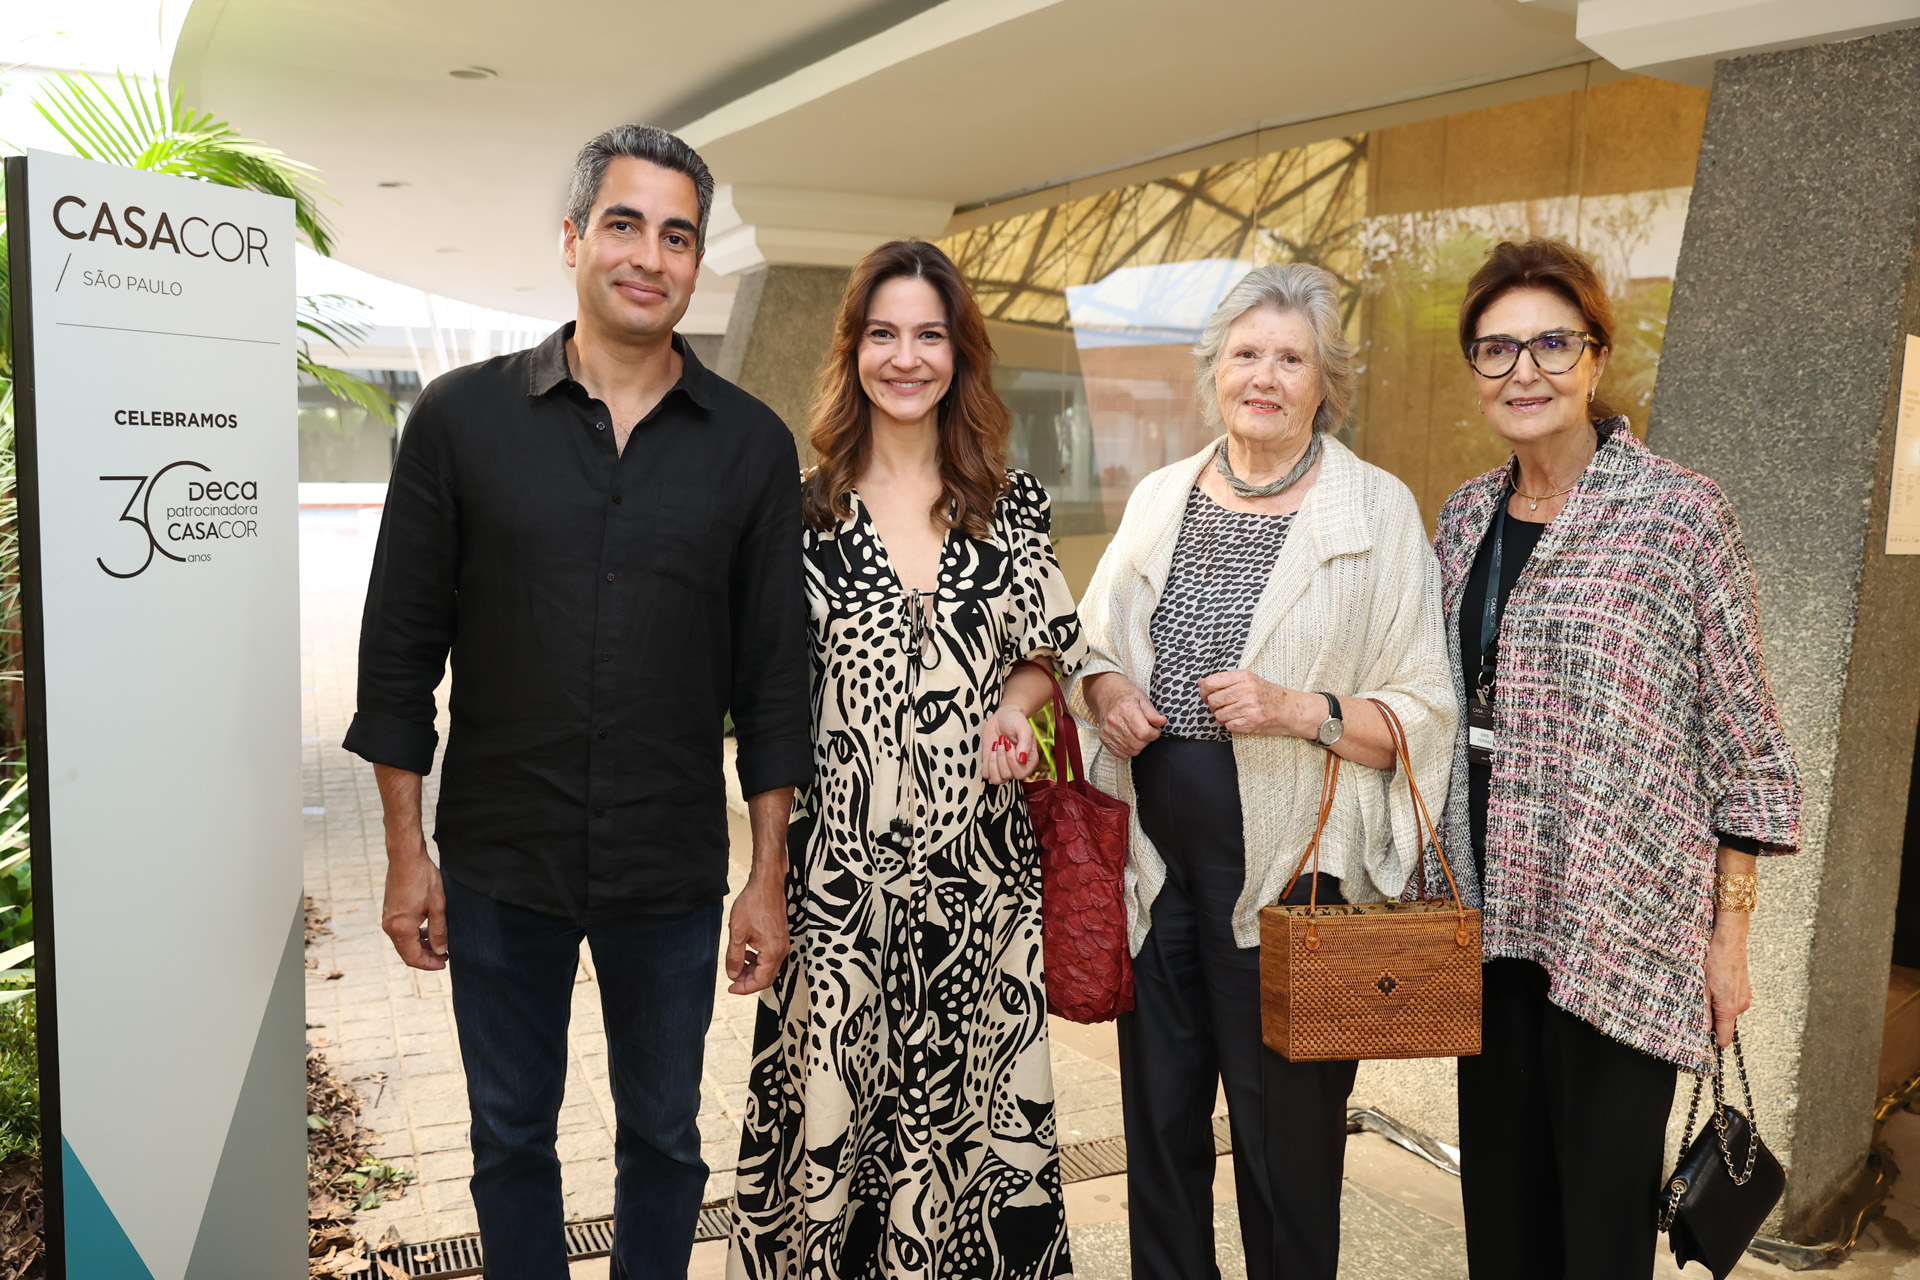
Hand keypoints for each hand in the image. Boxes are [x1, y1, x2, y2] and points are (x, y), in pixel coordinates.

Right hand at [382, 848, 447, 970]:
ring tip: (440, 945)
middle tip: (445, 956)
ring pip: (404, 943)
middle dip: (426, 957)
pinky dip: (414, 936)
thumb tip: (441, 951)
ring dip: (421, 947)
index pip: (413, 957)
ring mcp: (388, 919)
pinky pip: (401, 932)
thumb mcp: (438, 906)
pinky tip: (429, 932)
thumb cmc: (423, 878)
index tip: (444, 963)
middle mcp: (390, 926)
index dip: (429, 964)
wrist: (406, 858)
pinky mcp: (390, 912)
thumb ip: (439, 931)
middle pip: (407, 953)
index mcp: (401, 928)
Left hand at [727, 867, 790, 994]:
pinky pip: (771, 956)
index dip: (745, 988)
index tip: (731, 988)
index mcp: (772, 952)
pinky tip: (747, 952)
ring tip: (737, 965)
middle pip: (767, 977)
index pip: (761, 981)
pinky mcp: (780, 937)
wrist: (767, 884)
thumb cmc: (754, 904)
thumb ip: (735, 956)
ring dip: (753, 970)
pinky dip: (758, 960)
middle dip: (749, 981)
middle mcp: (782, 950)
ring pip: (769, 967)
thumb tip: (733, 974)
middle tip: (732, 979)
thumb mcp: (737, 932)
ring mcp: (783, 943)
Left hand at [983, 704, 1040, 784]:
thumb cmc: (1016, 722)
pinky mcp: (991, 765)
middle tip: (1002, 741)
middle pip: (1007, 776)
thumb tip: (1021, 760)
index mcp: (1029, 761)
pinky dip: (986, 763)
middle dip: (1001, 757)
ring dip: (993, 762)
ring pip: (996, 780)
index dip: (1012, 761)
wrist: (1004, 717)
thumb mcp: (1024, 728)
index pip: (1021, 774)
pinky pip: (986, 775)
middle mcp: (1017, 768)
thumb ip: (1025, 743)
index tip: (1009, 745)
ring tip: (996, 747)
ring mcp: (1004, 768)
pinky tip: (991, 750)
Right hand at [1086, 674, 1165, 759]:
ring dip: (1139, 745)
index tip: (1155, 730)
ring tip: (1137, 733)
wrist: (1106, 695)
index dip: (1154, 734)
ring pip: (1131, 751)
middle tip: (1146, 731)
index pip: (1144, 732)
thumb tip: (1162, 722)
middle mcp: (1115, 721)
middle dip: (1147, 740)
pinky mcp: (1104, 738)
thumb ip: (1152, 713)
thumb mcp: (1142, 699)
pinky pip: (1121, 754)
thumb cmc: (1125, 695)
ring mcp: (1108, 731)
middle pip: (1138, 744)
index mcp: (1126, 709)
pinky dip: (1128, 749)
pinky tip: (1129, 738)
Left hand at [1198, 670, 1296, 735]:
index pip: (1211, 682)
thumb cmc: (1268, 695)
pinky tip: (1241, 720)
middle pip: (1213, 700)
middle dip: (1214, 706)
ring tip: (1235, 714)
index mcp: (1243, 676)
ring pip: (1219, 715)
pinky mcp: (1252, 721)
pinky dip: (1232, 726)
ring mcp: (1249, 706)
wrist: (1291, 709)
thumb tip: (1201, 682)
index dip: (1204, 691)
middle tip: (1224, 706)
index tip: (1207, 695)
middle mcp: (1246, 689)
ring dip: (1223, 717)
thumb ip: (1225, 681)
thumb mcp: (1248, 680)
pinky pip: (1229, 726)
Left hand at [1704, 915, 1751, 1047]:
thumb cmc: (1714, 958)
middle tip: (1698, 1001)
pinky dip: (1722, 995)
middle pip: (1724, 1023)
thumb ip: (1702, 1009)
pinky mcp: (1745, 987)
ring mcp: (1745, 995)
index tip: (1701, 1038)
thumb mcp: (1701, 985)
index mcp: (1730, 1008)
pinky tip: (1714, 982)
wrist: (1730, 938)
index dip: (1712, 1040)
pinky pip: (1732, 999)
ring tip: (1706, 987)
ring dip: (1716, 1004)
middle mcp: (1741, 1004)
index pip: (1724, 1038)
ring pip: (1727, 1009)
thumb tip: (1702, 1027)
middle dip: (1711, 1017)